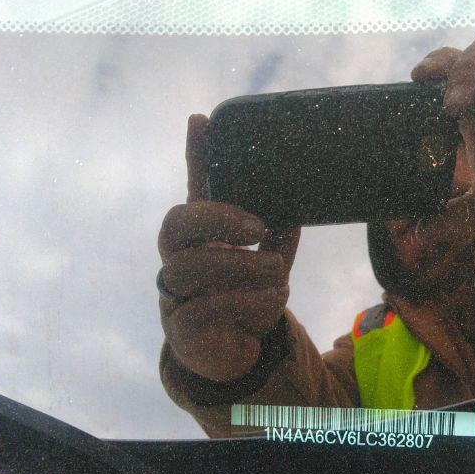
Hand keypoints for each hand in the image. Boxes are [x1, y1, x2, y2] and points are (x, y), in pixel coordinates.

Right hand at [157, 115, 300, 380]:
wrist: (236, 354)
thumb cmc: (249, 296)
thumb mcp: (268, 261)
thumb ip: (277, 234)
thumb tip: (299, 201)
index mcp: (202, 237)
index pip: (193, 190)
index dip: (195, 156)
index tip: (202, 119)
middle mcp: (179, 258)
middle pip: (176, 225)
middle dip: (218, 220)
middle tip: (259, 226)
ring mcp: (175, 294)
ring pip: (188, 269)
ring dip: (239, 267)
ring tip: (277, 271)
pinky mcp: (182, 330)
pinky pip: (202, 311)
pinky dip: (243, 304)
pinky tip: (271, 299)